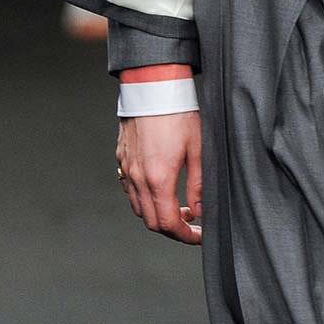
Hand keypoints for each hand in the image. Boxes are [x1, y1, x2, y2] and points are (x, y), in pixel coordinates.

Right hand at [116, 112, 202, 243]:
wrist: (152, 87)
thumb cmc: (178, 113)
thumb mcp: (199, 149)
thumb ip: (199, 185)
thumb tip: (201, 211)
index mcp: (159, 179)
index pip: (169, 223)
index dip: (185, 236)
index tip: (199, 236)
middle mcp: (138, 178)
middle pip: (152, 222)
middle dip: (173, 229)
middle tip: (192, 223)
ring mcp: (127, 169)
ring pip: (139, 208)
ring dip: (158, 214)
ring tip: (179, 206)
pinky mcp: (122, 159)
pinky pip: (130, 190)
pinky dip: (145, 199)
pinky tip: (161, 188)